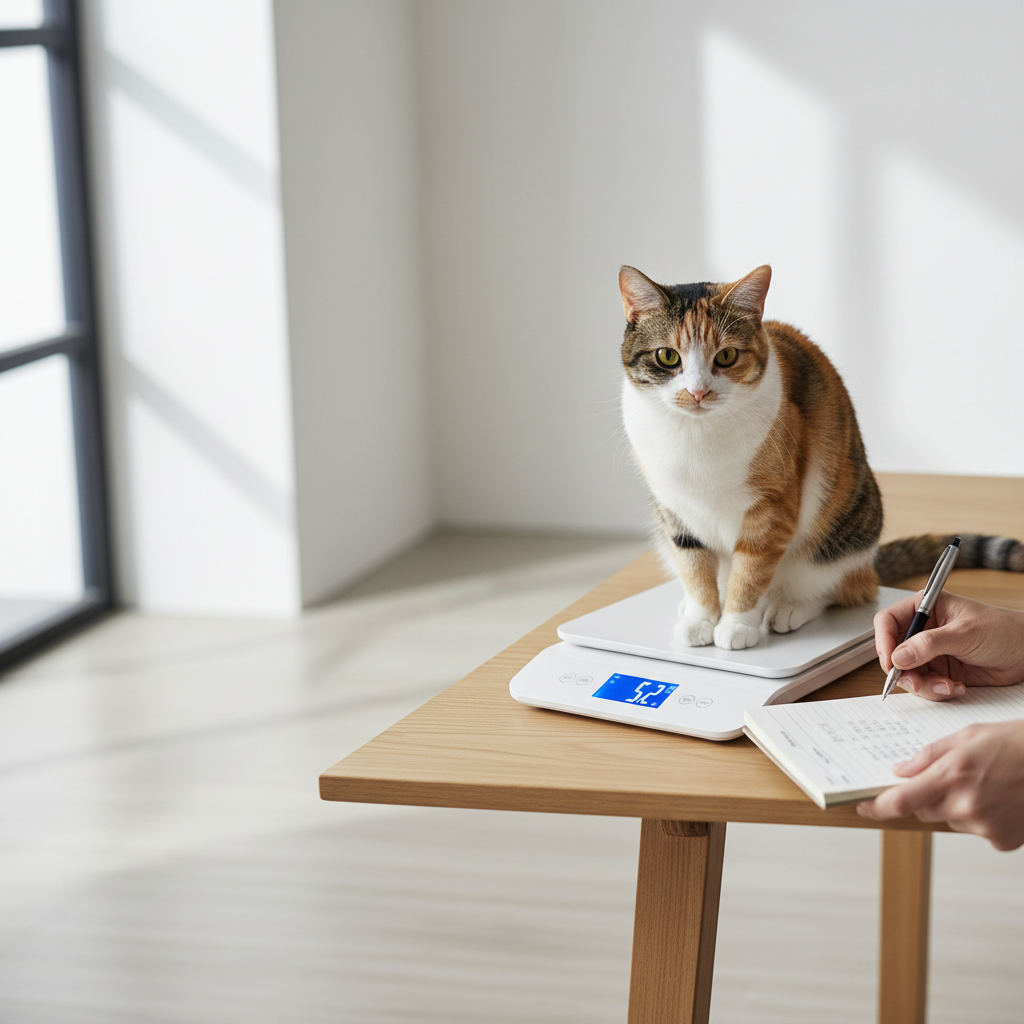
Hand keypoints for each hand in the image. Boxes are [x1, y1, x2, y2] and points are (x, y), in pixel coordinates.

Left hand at [857, 721, 1023, 849]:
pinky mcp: (1002, 841)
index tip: (862, 806)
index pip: (900, 801)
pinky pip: (976, 829)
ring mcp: (986, 827)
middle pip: (924, 810)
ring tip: (983, 782)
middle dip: (926, 795)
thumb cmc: (1015, 742)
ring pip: (950, 819)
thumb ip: (928, 756)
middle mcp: (966, 805)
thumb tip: (900, 771)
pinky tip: (998, 797)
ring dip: (956, 805)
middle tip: (949, 776)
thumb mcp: (966, 736)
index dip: (875, 807)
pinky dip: (980, 816)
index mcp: (952, 775)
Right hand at [874, 591, 1023, 700]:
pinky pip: (925, 685)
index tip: (891, 662)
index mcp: (925, 608)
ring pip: (908, 672)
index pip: (888, 621)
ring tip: (948, 686)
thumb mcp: (964, 634)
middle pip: (893, 651)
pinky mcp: (940, 671)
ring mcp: (930, 652)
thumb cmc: (1003, 631)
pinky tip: (957, 687)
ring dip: (925, 685)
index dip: (883, 641)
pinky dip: (937, 691)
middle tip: (917, 684)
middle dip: (904, 671)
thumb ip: (929, 644)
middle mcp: (923, 630)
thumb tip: (898, 656)